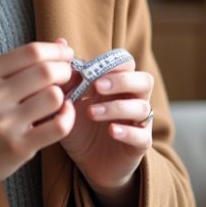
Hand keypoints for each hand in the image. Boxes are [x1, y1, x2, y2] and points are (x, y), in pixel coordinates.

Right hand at [0, 41, 74, 206]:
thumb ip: (21, 64)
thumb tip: (63, 44)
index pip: (31, 51)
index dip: (56, 50)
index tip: (66, 54)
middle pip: (46, 71)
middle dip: (65, 70)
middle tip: (66, 76)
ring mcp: (3, 124)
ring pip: (54, 97)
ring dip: (64, 95)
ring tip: (58, 99)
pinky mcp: (17, 148)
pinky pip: (58, 125)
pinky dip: (68, 117)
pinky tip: (63, 114)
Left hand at [59, 42, 153, 200]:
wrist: (88, 165)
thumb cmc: (80, 129)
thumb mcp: (68, 103)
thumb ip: (65, 77)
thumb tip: (61, 42)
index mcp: (118, 87)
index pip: (127, 64)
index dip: (113, 64)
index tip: (88, 70)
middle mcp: (133, 100)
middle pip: (144, 80)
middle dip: (122, 80)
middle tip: (97, 86)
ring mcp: (139, 123)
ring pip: (142, 107)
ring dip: (117, 107)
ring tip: (92, 113)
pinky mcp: (140, 145)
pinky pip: (142, 135)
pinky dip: (126, 131)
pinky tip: (110, 131)